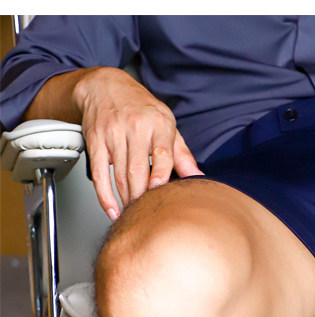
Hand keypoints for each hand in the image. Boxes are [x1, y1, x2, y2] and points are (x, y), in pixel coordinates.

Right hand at [73, 67, 201, 219]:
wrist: (104, 85)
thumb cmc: (141, 108)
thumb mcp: (167, 124)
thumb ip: (182, 154)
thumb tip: (199, 177)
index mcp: (159, 124)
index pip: (162, 154)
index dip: (161, 176)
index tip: (160, 194)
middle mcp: (135, 127)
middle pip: (138, 169)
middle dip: (142, 196)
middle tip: (148, 213)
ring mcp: (113, 133)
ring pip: (119, 174)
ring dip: (126, 198)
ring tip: (134, 213)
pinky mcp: (95, 140)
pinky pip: (99, 172)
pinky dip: (104, 195)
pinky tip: (111, 209)